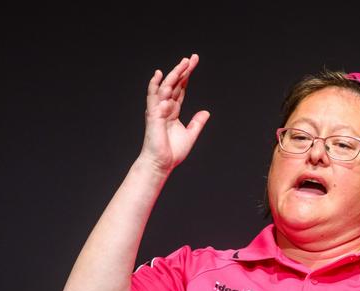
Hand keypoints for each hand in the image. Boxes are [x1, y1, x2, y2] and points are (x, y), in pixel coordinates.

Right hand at [138, 53, 209, 175]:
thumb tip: (206, 112)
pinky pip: (153, 97)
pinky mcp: (153, 115)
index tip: (193, 62)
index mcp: (173, 111)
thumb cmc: (172, 152)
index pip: (180, 89)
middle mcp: (164, 107)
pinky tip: (159, 74)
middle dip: (182, 70)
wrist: (162, 164)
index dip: (187, 76)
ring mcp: (158, 110)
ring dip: (174, 74)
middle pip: (174, 84)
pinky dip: (155, 85)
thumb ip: (197, 123)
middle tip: (192, 57)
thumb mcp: (190, 135)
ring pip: (165, 87)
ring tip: (184, 63)